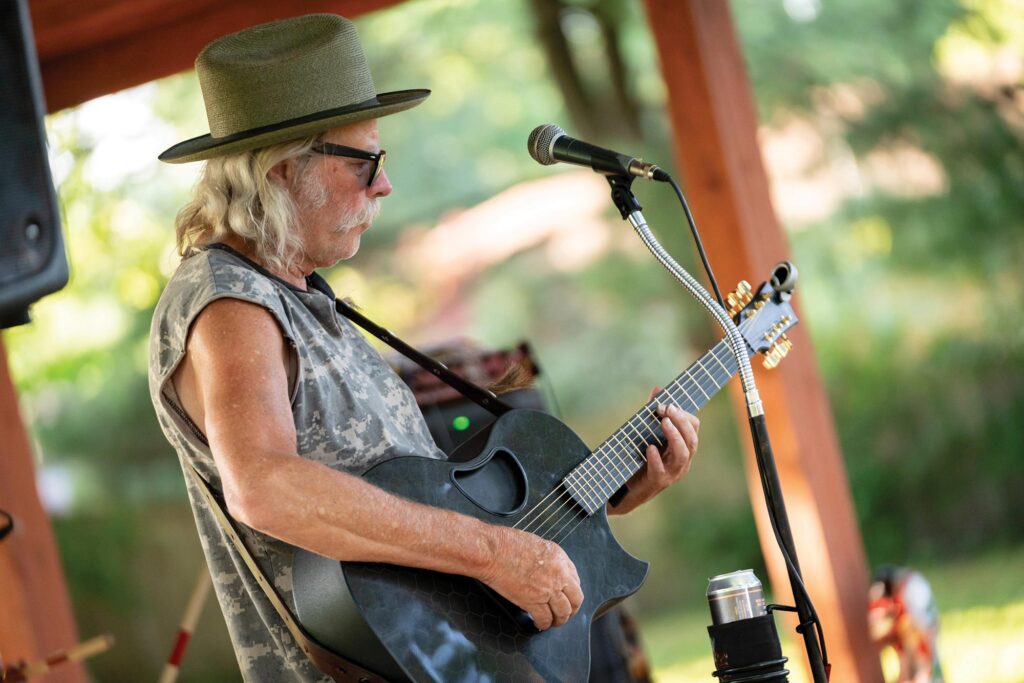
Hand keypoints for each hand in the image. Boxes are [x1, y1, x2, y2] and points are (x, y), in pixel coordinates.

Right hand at [480, 527, 583, 629]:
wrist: (492, 550)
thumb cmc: (506, 543)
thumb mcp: (535, 543)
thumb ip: (546, 559)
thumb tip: (546, 569)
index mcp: (559, 557)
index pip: (575, 580)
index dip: (571, 591)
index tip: (566, 596)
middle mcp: (559, 574)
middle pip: (576, 599)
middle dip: (572, 609)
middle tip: (565, 613)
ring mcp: (548, 589)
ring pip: (563, 612)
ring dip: (559, 620)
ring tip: (553, 622)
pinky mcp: (533, 601)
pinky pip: (544, 619)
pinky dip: (542, 624)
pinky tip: (538, 623)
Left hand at [610, 386, 699, 514]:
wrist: (626, 488)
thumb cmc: (640, 458)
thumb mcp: (647, 433)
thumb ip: (653, 413)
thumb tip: (657, 389)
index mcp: (682, 447)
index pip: (694, 428)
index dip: (682, 414)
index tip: (667, 403)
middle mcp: (681, 461)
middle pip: (692, 441)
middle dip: (682, 422)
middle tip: (667, 409)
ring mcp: (671, 473)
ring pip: (683, 455)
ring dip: (675, 437)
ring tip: (664, 423)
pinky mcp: (657, 482)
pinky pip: (661, 471)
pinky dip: (657, 459)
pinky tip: (649, 448)